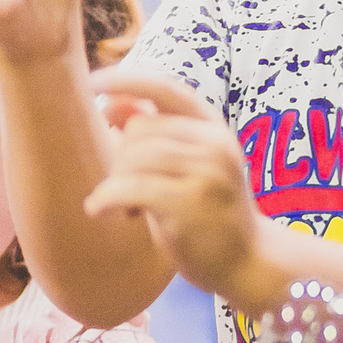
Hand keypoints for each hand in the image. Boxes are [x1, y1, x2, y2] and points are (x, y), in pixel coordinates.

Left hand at [84, 70, 266, 299]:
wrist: (248, 263)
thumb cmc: (209, 215)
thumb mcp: (187, 167)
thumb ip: (155, 135)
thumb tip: (111, 102)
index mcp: (213, 128)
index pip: (166, 88)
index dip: (127, 79)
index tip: (94, 82)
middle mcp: (214, 143)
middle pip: (139, 128)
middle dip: (120, 157)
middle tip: (128, 192)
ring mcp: (206, 172)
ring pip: (132, 157)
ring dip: (116, 183)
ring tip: (129, 208)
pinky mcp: (190, 203)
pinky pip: (128, 187)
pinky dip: (106, 199)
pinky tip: (102, 212)